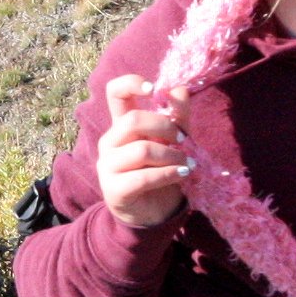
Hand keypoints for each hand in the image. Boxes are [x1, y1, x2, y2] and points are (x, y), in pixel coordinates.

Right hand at [97, 75, 192, 228]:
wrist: (154, 213)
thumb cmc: (162, 172)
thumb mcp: (175, 141)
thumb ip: (177, 116)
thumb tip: (180, 89)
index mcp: (122, 126)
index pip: (115, 93)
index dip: (131, 83)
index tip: (153, 88)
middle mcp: (110, 142)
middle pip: (131, 120)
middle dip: (165, 127)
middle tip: (184, 140)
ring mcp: (108, 166)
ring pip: (141, 150)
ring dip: (171, 155)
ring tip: (187, 163)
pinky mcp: (114, 190)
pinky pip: (144, 176)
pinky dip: (169, 174)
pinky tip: (183, 174)